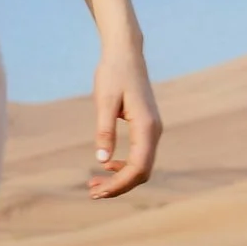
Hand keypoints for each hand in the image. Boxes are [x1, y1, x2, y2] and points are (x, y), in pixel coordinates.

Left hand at [88, 42, 160, 197]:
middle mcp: (154, 131)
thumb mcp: (104, 101)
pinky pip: (140, 155)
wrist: (126, 53)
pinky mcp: (146, 127)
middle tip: (92, 192)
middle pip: (142, 171)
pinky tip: (106, 165)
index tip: (97, 191)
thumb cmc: (113, 74)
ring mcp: (152, 130)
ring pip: (141, 165)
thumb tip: (102, 161)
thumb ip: (105, 131)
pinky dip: (124, 165)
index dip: (119, 184)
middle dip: (119, 186)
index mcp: (146, 127)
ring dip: (120, 178)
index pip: (138, 167)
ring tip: (94, 183)